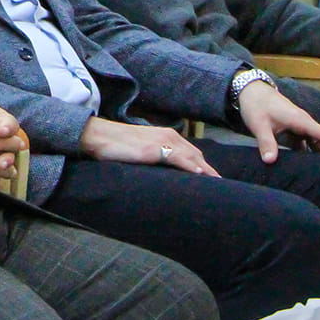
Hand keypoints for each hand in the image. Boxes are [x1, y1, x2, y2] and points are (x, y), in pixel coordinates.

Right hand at [78, 117, 218, 175]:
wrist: (98, 136)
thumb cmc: (115, 143)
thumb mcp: (139, 148)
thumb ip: (153, 154)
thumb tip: (159, 168)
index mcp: (166, 134)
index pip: (191, 151)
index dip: (203, 165)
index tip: (212, 178)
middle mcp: (168, 135)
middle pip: (196, 155)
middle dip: (209, 170)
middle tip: (221, 185)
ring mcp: (162, 142)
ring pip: (192, 157)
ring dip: (206, 170)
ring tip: (217, 184)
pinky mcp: (155, 150)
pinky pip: (178, 159)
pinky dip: (191, 166)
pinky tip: (200, 175)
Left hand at [236, 78, 319, 161]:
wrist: (250, 90)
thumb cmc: (256, 105)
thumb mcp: (259, 125)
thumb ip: (266, 142)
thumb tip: (270, 161)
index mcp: (300, 120)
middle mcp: (303, 122)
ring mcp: (298, 124)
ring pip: (314, 141)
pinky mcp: (292, 127)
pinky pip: (305, 140)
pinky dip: (309, 150)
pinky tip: (310, 162)